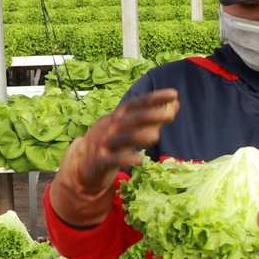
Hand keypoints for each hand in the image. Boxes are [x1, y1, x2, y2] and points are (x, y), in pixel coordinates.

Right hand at [50, 89, 178, 226]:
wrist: (82, 164)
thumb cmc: (113, 142)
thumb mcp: (130, 128)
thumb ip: (153, 117)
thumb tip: (176, 103)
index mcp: (119, 117)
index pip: (137, 104)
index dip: (154, 98)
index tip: (173, 94)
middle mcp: (111, 127)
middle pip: (130, 119)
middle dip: (149, 115)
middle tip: (169, 115)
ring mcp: (104, 144)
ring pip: (122, 138)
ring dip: (138, 136)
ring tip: (156, 136)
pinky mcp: (101, 162)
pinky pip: (112, 160)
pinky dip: (125, 159)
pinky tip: (140, 160)